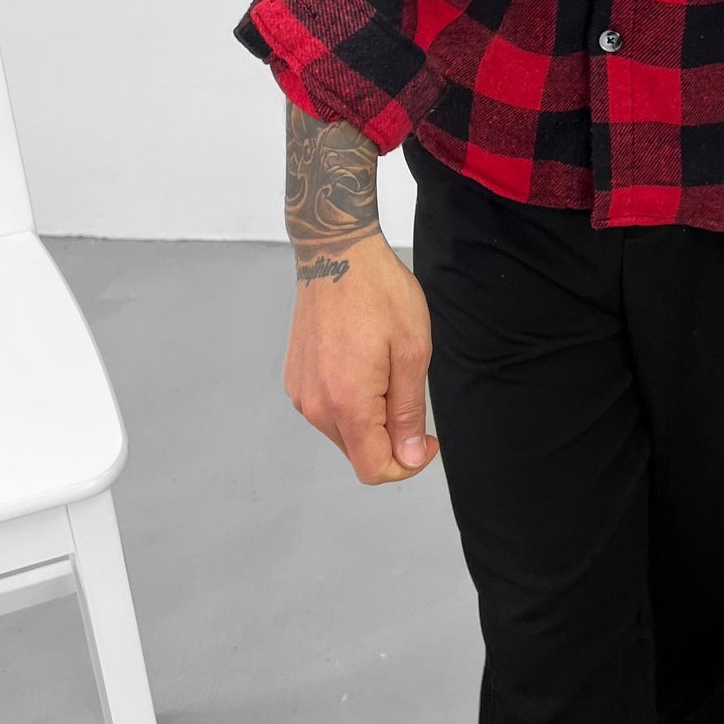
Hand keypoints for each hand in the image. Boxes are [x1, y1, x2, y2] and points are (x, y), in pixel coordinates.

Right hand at [283, 229, 440, 484]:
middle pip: (357, 454)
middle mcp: (315, 405)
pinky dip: (351, 403)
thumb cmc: (380, 294)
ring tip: (386, 372)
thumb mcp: (413, 351)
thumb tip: (410, 456)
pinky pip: (327, 410)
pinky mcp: (295, 378)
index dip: (407, 464)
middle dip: (390, 440)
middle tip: (409, 394)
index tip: (427, 439)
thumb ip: (409, 412)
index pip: (373, 469)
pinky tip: (364, 366)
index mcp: (346, 403)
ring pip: (342, 433)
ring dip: (370, 420)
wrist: (337, 254)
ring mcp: (301, 392)